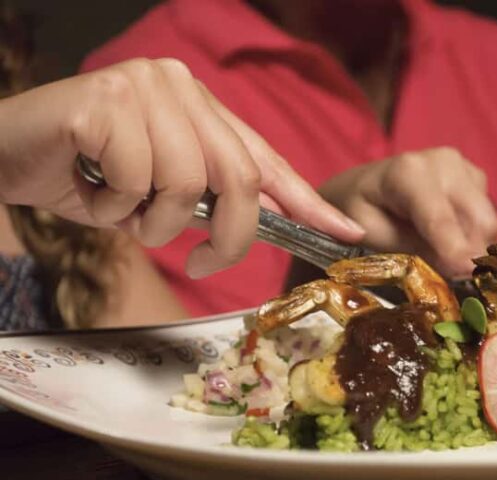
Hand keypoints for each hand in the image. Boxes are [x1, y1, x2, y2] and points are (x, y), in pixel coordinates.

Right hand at [0, 58, 363, 277]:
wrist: (9, 155)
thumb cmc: (90, 175)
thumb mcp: (163, 192)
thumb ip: (212, 197)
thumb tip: (271, 219)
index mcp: (201, 106)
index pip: (266, 159)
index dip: (308, 200)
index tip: (346, 230)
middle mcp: (179, 85)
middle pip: (237, 177)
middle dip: (227, 236)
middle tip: (203, 260)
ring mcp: (142, 86)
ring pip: (184, 185)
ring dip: (152, 221)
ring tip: (122, 206)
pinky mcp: (104, 98)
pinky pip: (136, 180)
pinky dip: (114, 207)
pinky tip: (90, 184)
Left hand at [318, 147, 496, 276]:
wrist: (362, 189)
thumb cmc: (359, 212)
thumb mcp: (372, 235)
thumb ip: (410, 251)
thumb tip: (453, 268)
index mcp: (410, 172)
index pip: (440, 218)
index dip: (456, 251)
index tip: (465, 276)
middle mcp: (444, 162)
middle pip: (480, 220)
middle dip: (472, 256)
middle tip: (455, 281)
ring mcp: (465, 168)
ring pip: (489, 223)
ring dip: (473, 249)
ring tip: (444, 259)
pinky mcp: (477, 179)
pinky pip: (488, 219)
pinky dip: (475, 238)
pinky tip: (450, 241)